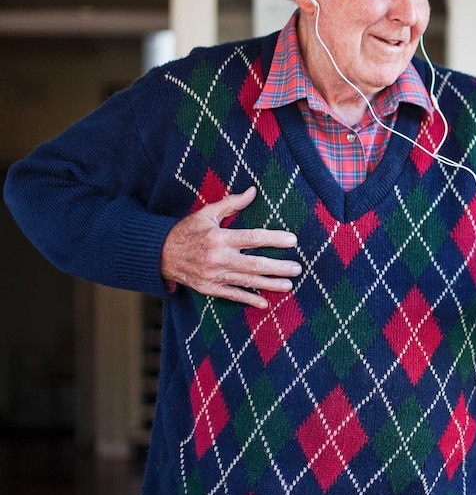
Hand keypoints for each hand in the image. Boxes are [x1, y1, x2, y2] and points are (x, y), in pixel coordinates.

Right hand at [160, 186, 301, 308]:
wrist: (158, 254)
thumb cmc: (186, 230)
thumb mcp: (207, 213)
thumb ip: (232, 203)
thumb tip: (253, 191)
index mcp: (219, 237)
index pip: (253, 238)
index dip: (274, 240)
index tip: (292, 240)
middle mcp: (218, 258)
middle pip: (254, 264)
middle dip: (278, 267)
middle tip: (297, 269)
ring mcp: (213, 276)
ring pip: (247, 282)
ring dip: (270, 285)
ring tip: (289, 285)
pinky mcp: (208, 288)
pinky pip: (232, 296)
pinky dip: (249, 300)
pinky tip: (264, 303)